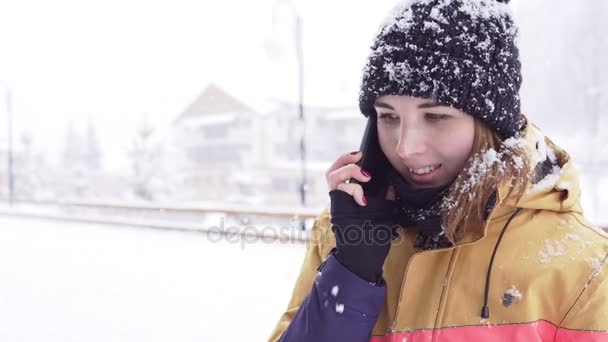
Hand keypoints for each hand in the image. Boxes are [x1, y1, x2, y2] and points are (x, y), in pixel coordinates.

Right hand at [325, 151, 399, 283]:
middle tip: (359, 156)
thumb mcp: (382, 212)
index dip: (348, 160)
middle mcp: (339, 197)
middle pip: (333, 170)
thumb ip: (384, 197)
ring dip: (348, 171)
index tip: (362, 153)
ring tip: (365, 176)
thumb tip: (392, 181)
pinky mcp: (337, 209)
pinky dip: (352, 190)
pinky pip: (338, 191)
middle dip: (345, 159)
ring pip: (332, 176)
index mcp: (348, 195)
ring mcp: (337, 202)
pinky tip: (363, 198)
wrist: (363, 258)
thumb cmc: (371, 237)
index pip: (342, 171)